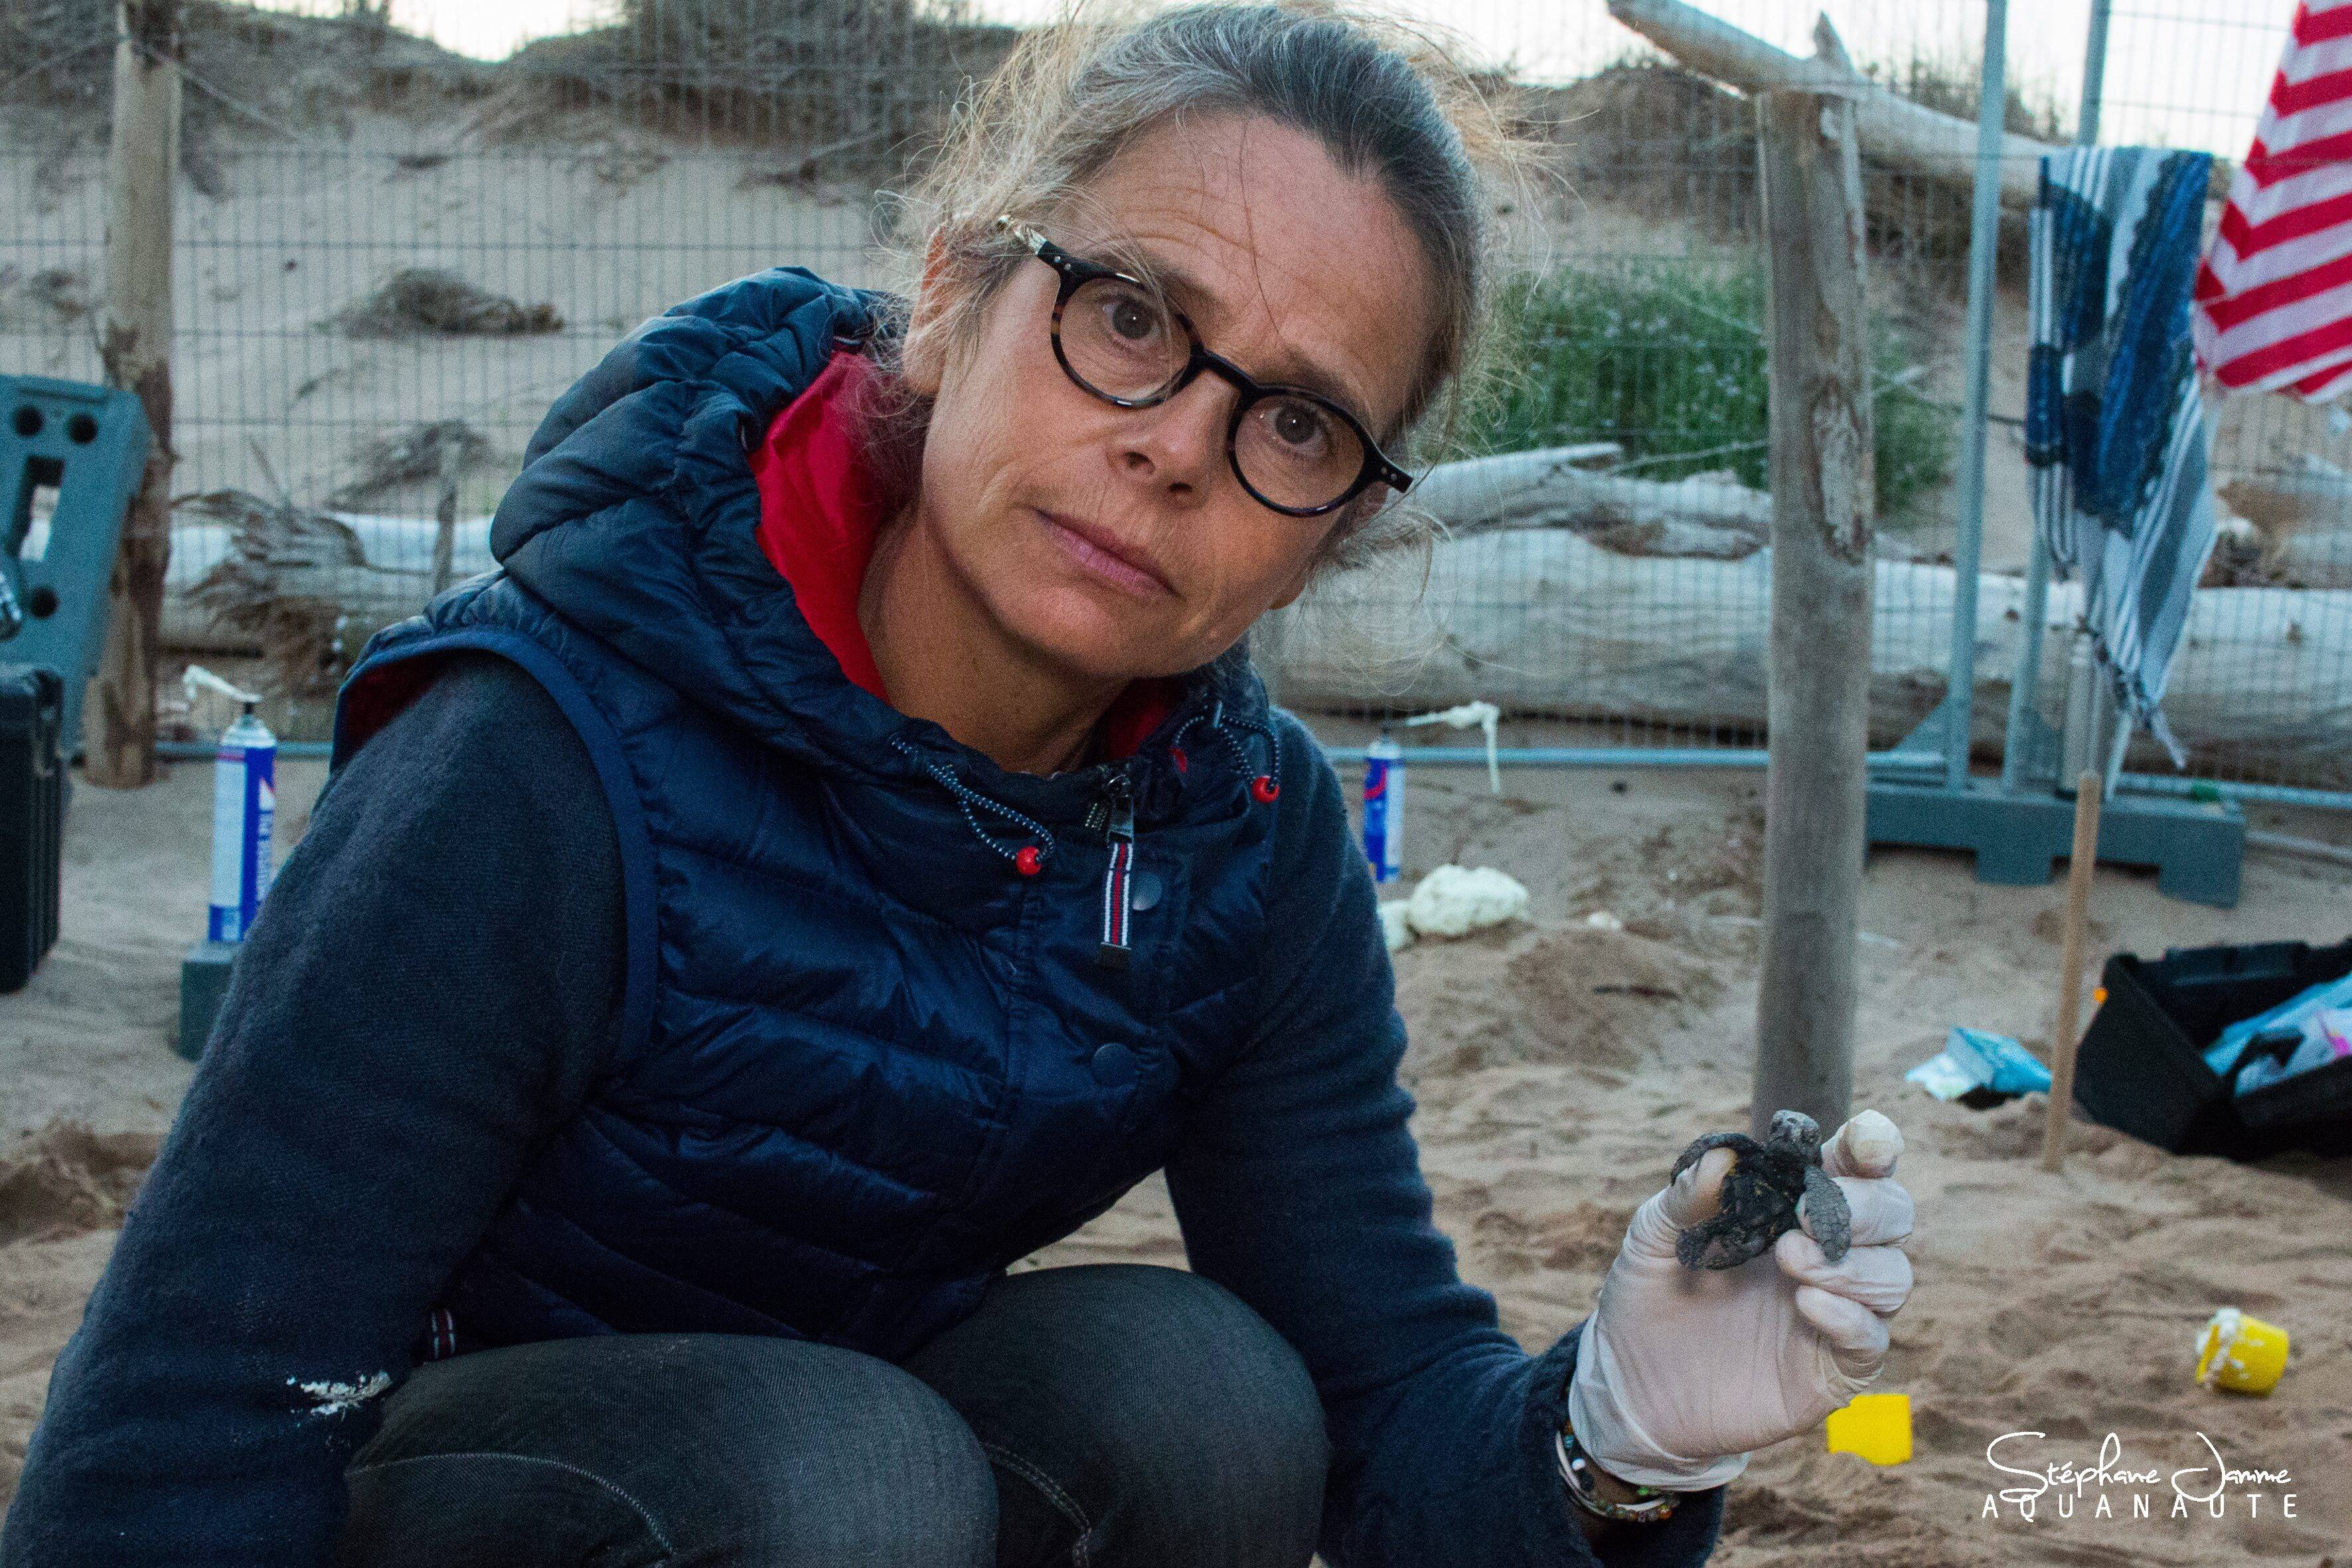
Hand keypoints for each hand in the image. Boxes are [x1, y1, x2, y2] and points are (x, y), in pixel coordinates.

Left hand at [1565, 1110, 1913, 1490]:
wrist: (1632, 1384)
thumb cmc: (1649, 1295)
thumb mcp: (1653, 1237)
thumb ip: (1686, 1197)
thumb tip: (1723, 1158)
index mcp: (1791, 1205)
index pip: (1855, 1166)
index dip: (1872, 1147)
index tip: (1867, 1142)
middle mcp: (1826, 1252)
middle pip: (1894, 1214)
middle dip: (1868, 1207)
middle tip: (1803, 1215)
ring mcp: (1835, 1310)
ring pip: (1893, 1275)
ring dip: (1853, 1263)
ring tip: (1790, 1259)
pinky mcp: (1831, 1367)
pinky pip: (1871, 1339)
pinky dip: (1849, 1316)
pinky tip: (1805, 1305)